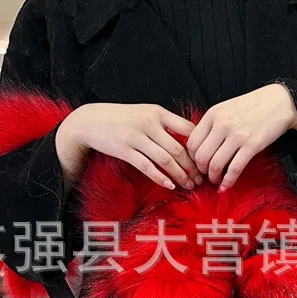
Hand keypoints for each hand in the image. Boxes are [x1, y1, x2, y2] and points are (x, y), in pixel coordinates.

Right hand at [55, 103, 203, 192]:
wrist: (90, 120)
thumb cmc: (121, 118)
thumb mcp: (145, 112)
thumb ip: (165, 123)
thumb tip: (190, 138)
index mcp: (158, 112)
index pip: (187, 129)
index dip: (200, 146)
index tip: (206, 159)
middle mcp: (149, 123)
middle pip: (179, 149)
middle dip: (193, 167)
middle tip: (201, 179)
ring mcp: (136, 137)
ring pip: (165, 159)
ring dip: (180, 175)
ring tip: (189, 185)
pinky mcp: (125, 150)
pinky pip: (147, 167)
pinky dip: (160, 177)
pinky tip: (170, 185)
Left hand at [186, 83, 296, 190]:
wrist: (280, 102)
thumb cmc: (253, 106)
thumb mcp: (227, 108)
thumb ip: (212, 124)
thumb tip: (200, 147)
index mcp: (213, 114)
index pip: (192, 143)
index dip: (192, 158)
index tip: (198, 164)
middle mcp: (222, 124)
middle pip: (200, 156)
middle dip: (201, 171)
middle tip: (206, 175)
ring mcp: (237, 135)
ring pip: (215, 165)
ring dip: (213, 178)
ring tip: (216, 181)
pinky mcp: (252, 146)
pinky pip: (234, 169)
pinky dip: (228, 182)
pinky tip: (226, 186)